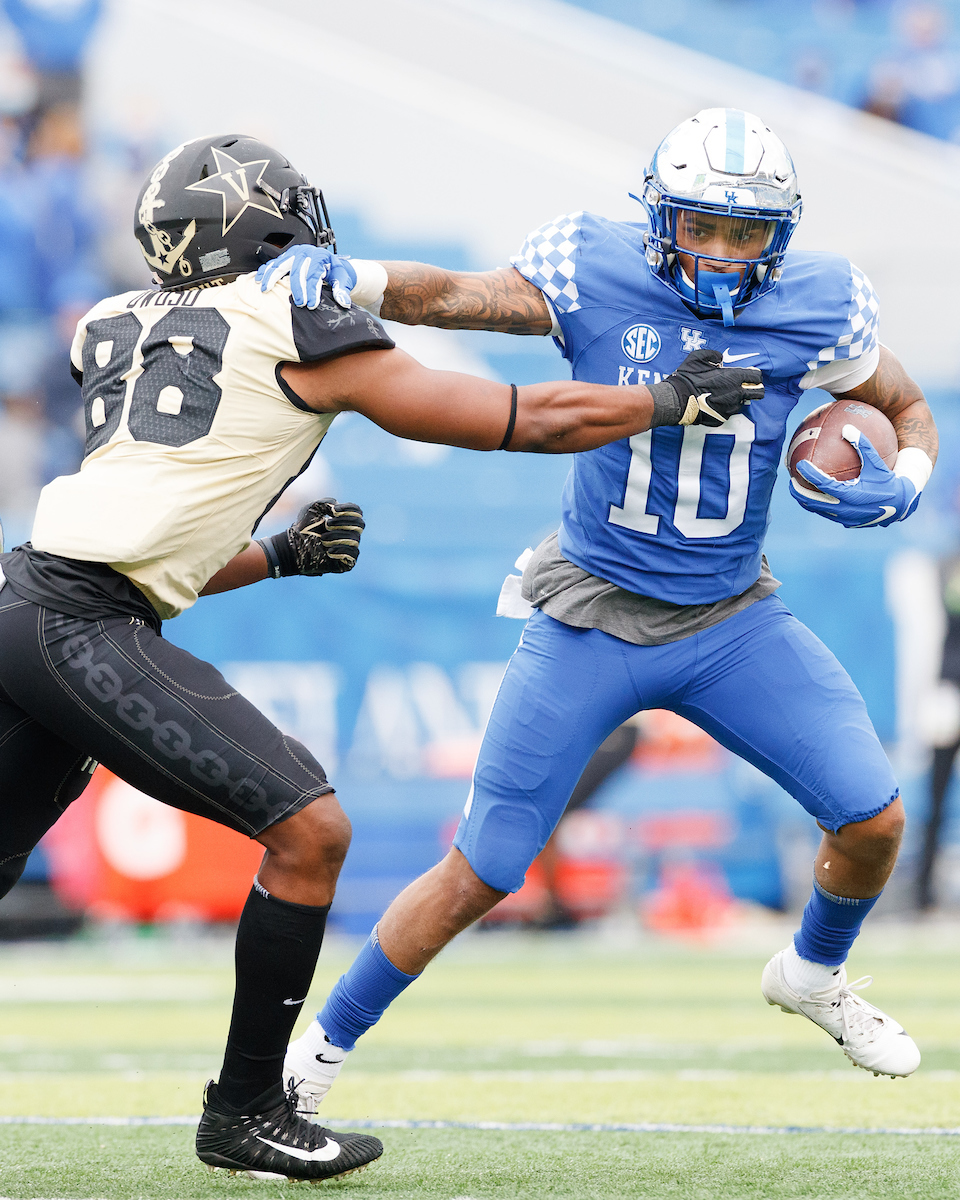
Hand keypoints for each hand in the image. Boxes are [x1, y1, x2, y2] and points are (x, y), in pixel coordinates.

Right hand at [256, 245, 356, 309]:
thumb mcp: (342, 279)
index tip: (311, 305)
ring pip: (280, 264)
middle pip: (297, 270)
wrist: (330, 264)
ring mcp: (293, 254)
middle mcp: (305, 252)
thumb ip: (342, 290)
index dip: (312, 290)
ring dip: (271, 277)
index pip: (313, 274)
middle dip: (296, 288)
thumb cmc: (335, 272)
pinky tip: (257, 279)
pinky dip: (265, 271)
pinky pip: (273, 264)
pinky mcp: (285, 258)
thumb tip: (343, 302)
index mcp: (319, 256)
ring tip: (265, 289)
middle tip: (298, 303)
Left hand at [288, 499, 364, 573]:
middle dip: (343, 523)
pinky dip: (342, 550)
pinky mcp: (345, 562)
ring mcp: (348, 548)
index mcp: (344, 520)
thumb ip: (326, 502)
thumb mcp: (313, 508)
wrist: (294, 547)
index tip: (334, 511)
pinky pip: (353, 554)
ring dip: (337, 537)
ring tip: (323, 539)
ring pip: (355, 539)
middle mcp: (349, 533)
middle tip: (327, 525)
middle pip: (360, 524)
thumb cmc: (303, 527)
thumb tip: (338, 510)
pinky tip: (329, 550)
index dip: (350, 509)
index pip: (357, 512)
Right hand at [662, 349, 763, 426]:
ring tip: (721, 395)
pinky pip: (728, 413)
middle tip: (746, 387)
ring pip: (741, 403)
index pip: (757, 377)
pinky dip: (723, 408)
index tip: (749, 375)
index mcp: (733, 378)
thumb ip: (712, 355)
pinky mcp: (722, 418)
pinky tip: (712, 404)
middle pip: (758, 393)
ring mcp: (730, 408)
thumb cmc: (687, 379)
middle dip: (756, 389)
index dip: (754, 375)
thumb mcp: (697, 358)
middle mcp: (736, 394)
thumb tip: (719, 358)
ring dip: (736, 399)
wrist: (676, 401)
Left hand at [791, 425, 920, 527]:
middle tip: (790, 482)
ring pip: (819, 510)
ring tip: (797, 490)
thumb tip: (847, 427)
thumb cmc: (889, 479)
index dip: (809, 474)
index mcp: (853, 494)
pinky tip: (813, 496)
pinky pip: (828, 514)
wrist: (902, 504)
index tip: (798, 465)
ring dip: (806, 501)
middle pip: (814, 502)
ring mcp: (846, 518)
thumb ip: (863, 445)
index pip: (823, 484)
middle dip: (799, 493)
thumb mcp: (877, 462)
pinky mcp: (848, 523)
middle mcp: (847, 509)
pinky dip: (818, 506)